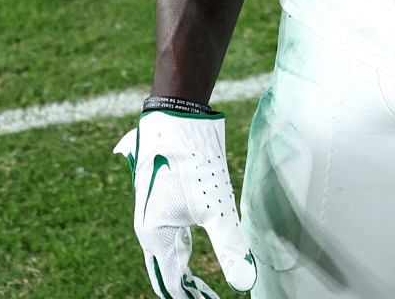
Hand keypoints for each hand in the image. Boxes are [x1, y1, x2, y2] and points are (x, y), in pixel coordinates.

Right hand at [115, 110, 256, 297]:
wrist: (175, 114)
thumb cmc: (193, 161)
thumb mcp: (217, 209)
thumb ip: (230, 248)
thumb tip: (246, 284)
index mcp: (154, 236)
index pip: (170, 283)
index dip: (191, 298)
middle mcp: (148, 226)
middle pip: (166, 269)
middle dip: (185, 288)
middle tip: (206, 298)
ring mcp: (151, 209)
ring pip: (166, 250)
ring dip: (182, 268)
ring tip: (197, 284)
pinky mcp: (159, 195)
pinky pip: (168, 231)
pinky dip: (180, 247)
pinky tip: (188, 245)